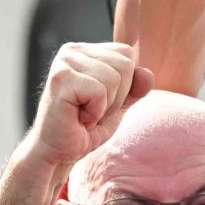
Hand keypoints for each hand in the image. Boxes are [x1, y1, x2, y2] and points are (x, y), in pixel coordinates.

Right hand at [25, 42, 154, 169]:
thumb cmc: (83, 129)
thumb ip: (134, 88)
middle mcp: (72, 51)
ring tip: (83, 115)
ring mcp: (64, 63)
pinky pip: (99, 92)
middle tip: (91, 112)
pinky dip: (94, 113)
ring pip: (114, 78)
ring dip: (105, 107)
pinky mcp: (60, 79)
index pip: (127, 54)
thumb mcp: (117, 105)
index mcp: (85, 51)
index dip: (124, 85)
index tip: (99, 102)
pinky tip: (77, 118)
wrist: (57, 153)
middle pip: (125, 65)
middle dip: (116, 97)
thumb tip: (146, 74)